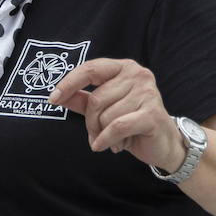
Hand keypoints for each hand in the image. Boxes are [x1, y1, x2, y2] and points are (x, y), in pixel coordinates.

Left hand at [47, 58, 185, 167]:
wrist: (163, 143)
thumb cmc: (132, 123)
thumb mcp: (104, 109)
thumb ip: (82, 100)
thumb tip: (57, 96)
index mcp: (123, 68)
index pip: (90, 69)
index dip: (68, 83)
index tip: (53, 99)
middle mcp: (138, 75)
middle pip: (96, 99)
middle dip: (91, 123)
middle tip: (98, 134)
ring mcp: (147, 93)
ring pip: (106, 116)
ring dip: (103, 134)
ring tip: (115, 139)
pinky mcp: (152, 113)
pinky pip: (116, 127)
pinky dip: (107, 140)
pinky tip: (110, 147)